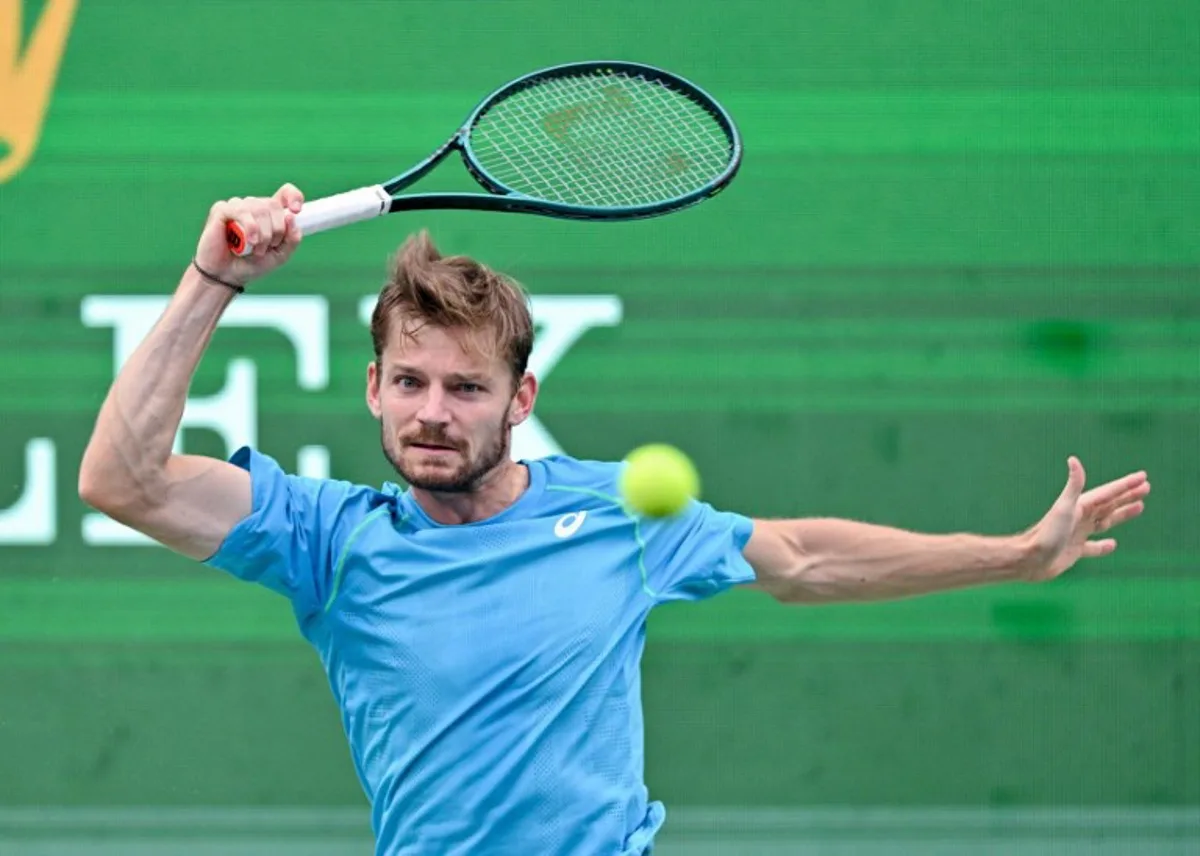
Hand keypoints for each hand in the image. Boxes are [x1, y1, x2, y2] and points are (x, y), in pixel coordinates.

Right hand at [194, 183, 304, 287]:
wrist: (228, 276)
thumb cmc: (252, 264)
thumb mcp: (280, 255)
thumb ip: (292, 239)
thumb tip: (292, 217)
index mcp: (270, 214)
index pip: (285, 193)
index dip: (294, 196)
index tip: (296, 211)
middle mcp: (254, 206)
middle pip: (273, 205)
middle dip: (277, 230)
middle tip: (269, 247)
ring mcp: (238, 207)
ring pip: (259, 208)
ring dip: (263, 233)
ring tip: (256, 249)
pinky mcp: (221, 210)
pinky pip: (241, 210)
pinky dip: (250, 227)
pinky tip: (250, 241)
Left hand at [1017, 456, 1149, 581]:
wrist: (1030, 560)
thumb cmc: (1047, 533)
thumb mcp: (1064, 508)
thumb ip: (1073, 485)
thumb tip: (1073, 459)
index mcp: (1080, 506)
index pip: (1108, 493)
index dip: (1126, 485)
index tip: (1143, 477)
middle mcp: (1079, 518)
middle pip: (1109, 504)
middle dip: (1127, 495)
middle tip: (1147, 487)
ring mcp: (1077, 534)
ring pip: (1105, 522)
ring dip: (1121, 514)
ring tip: (1139, 507)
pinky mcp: (1074, 551)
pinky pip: (1093, 547)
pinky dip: (1103, 546)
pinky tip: (1112, 544)